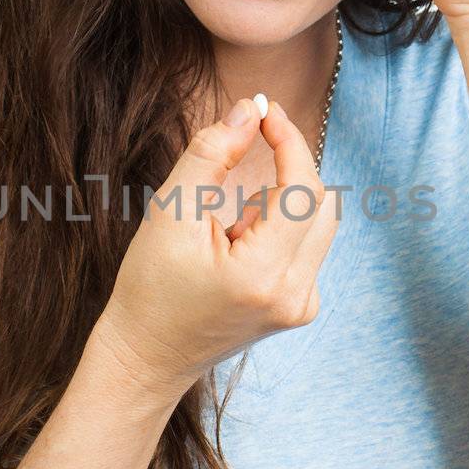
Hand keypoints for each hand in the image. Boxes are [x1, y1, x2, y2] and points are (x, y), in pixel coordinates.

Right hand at [93, 98, 339, 398]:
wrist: (147, 357)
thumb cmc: (150, 289)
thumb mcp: (169, 213)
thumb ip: (211, 154)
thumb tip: (248, 111)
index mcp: (264, 275)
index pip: (303, 190)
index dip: (289, 142)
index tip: (266, 114)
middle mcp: (295, 295)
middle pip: (320, 203)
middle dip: (286, 170)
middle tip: (244, 155)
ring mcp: (302, 305)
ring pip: (317, 223)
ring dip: (279, 203)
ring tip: (228, 227)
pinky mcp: (300, 307)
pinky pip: (306, 246)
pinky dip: (278, 229)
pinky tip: (237, 247)